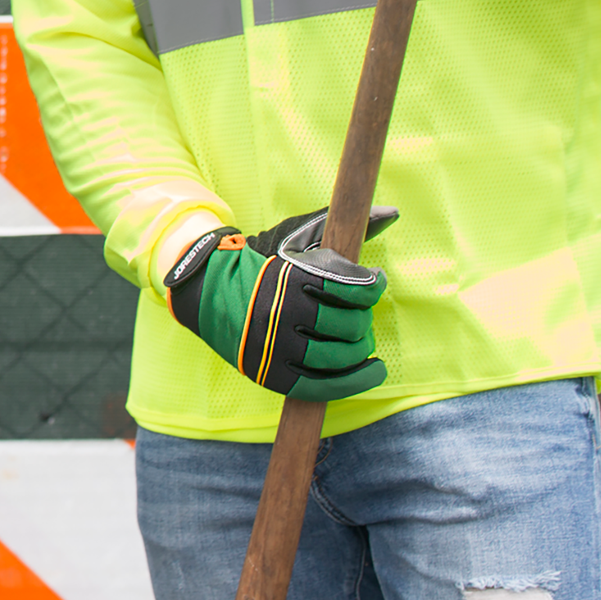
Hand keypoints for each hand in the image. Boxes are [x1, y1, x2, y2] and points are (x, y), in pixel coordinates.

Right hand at [163, 208, 395, 401]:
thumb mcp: (295, 237)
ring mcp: (277, 348)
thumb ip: (338, 225)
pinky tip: (372, 369)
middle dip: (364, 319)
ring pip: (341, 356)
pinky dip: (356, 380)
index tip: (376, 281)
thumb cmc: (261, 262)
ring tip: (361, 339)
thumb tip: (393, 213)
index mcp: (289, 278)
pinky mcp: (274, 375)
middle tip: (361, 313)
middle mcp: (282, 314)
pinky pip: (325, 386)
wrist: (208, 293)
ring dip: (361, 348)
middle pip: (349, 325)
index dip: (372, 286)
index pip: (351, 288)